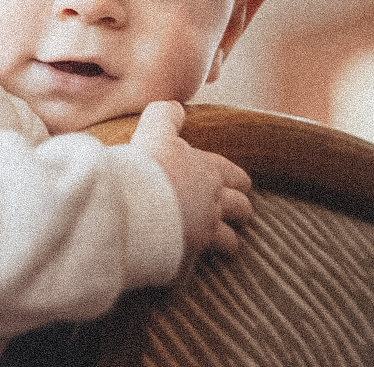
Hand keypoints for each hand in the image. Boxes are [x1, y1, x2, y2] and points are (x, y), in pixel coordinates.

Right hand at [129, 101, 252, 265]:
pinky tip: (183, 265)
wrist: (131, 205)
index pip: (237, 177)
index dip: (237, 181)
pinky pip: (195, 267)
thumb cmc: (146, 165)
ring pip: (230, 241)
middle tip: (232, 211)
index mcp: (209, 172)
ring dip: (226, 240)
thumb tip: (176, 106)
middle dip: (239, 210)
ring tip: (220, 242)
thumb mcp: (154, 130)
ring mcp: (203, 234)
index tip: (236, 184)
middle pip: (241, 209)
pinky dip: (190, 265)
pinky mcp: (188, 259)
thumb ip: (165, 116)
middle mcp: (213, 204)